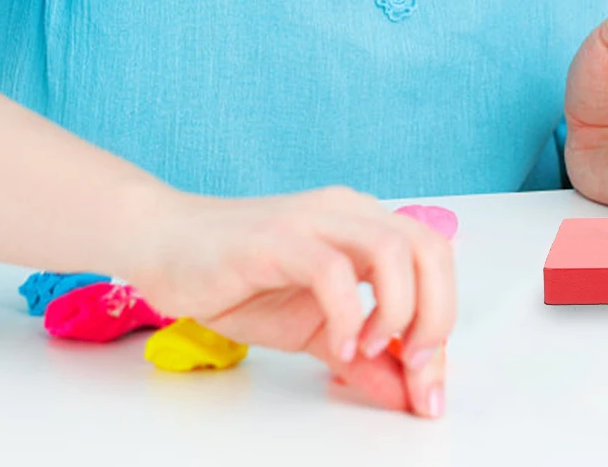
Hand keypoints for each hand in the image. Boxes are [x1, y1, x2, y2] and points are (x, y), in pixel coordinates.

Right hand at [122, 186, 454, 417]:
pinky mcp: (278, 239)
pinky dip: (347, 313)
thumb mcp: (311, 329)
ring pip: (395, 249)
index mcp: (367, 226)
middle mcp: (352, 213)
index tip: (430, 392)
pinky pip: (333, 269)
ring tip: (369, 352)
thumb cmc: (239, 281)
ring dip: (398, 311)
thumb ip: (359, 357)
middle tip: (415, 369)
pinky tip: (336, 348)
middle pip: (431, 249)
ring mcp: (317, 221)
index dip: (443, 328)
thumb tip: (405, 394)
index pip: (434, 265)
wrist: (164, 245)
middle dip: (437, 317)